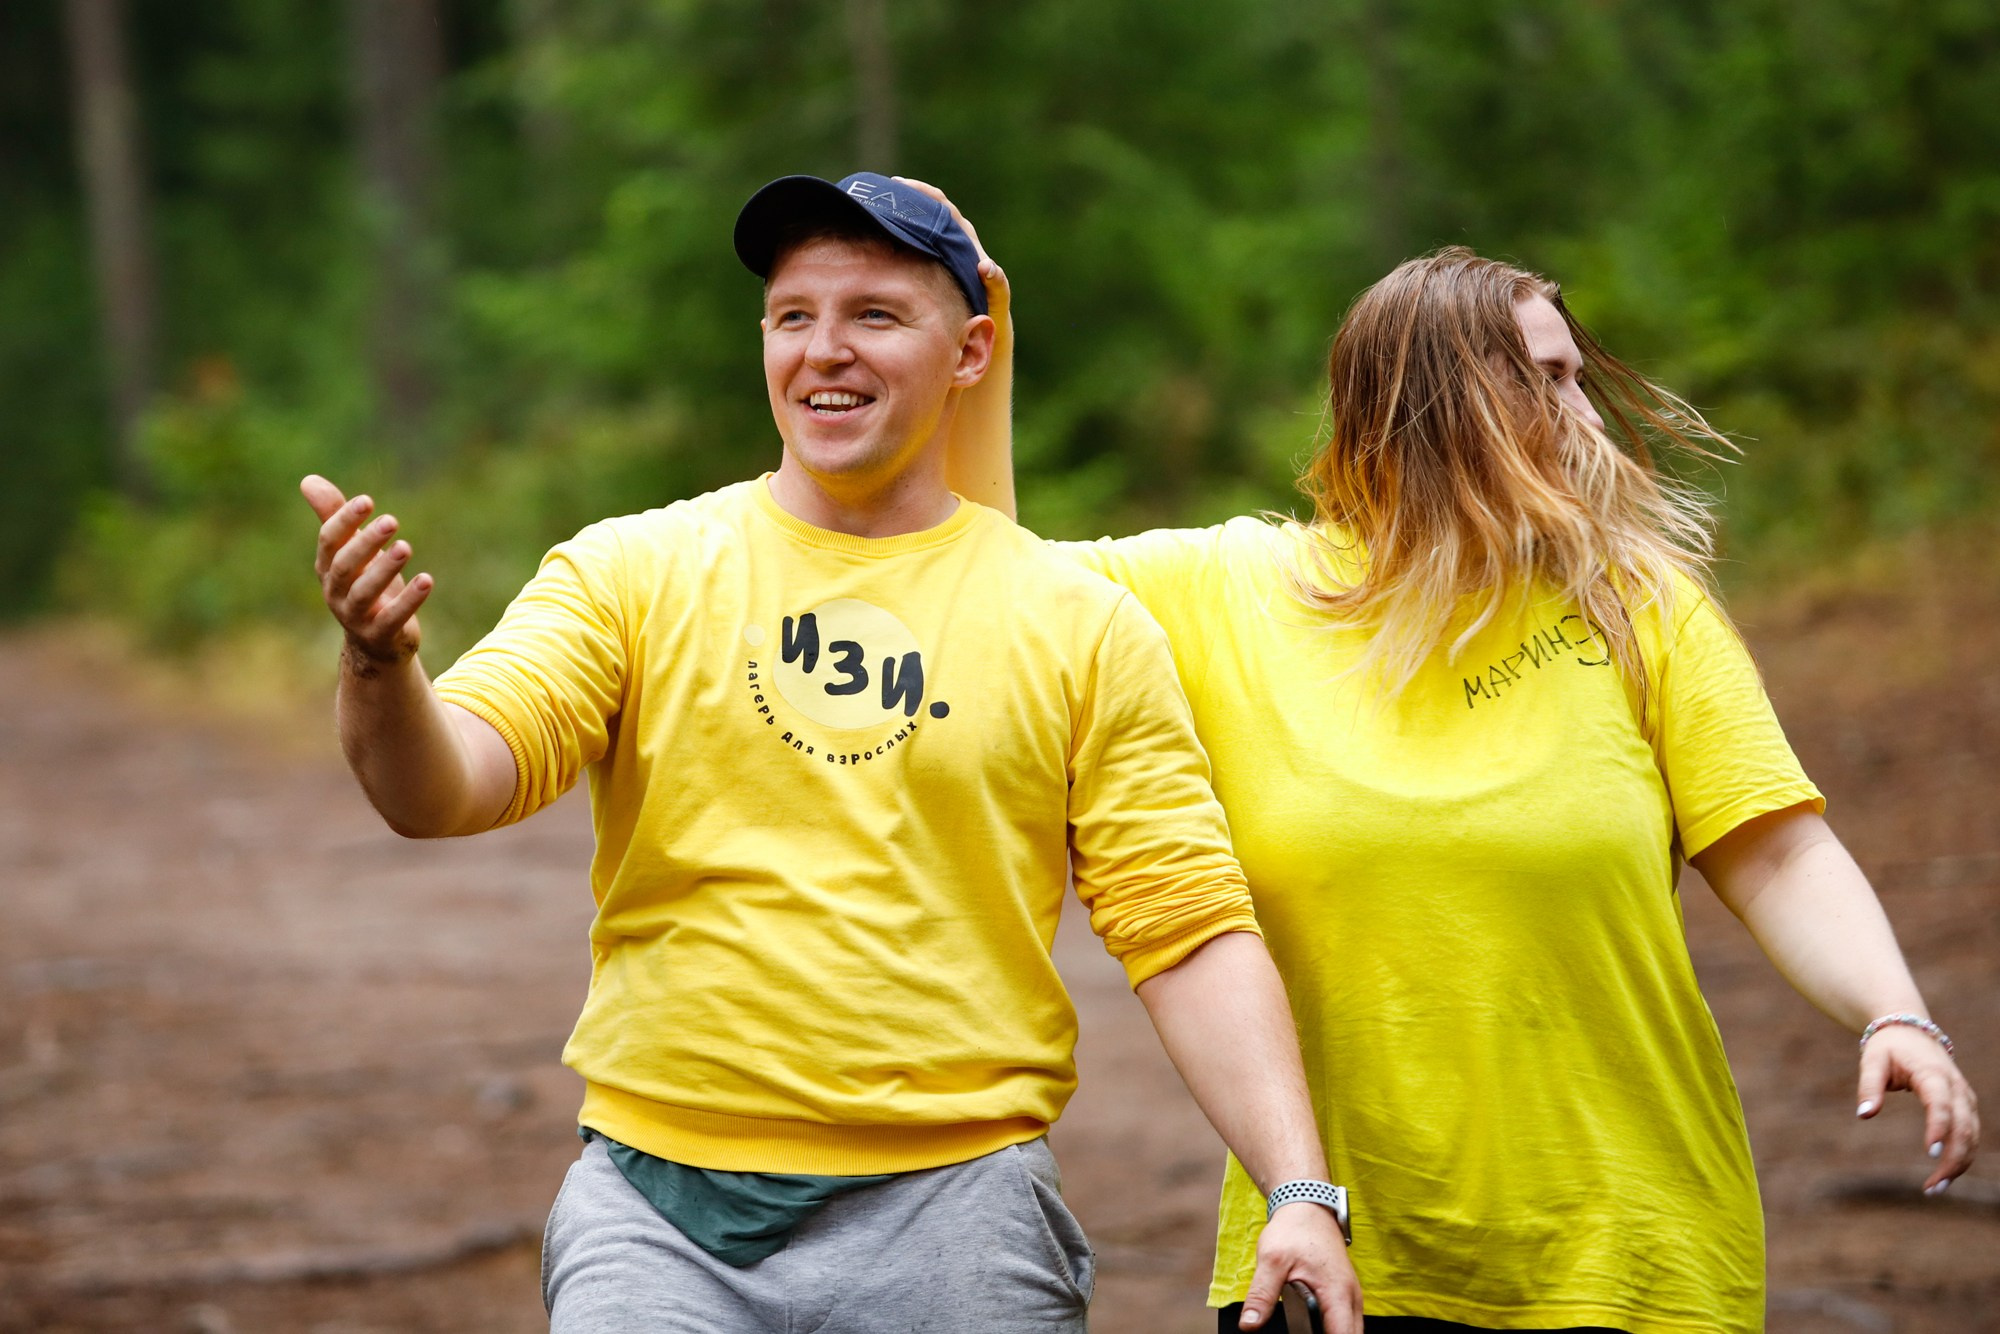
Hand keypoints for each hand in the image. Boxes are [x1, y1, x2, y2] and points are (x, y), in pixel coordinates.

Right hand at [301, 474, 432, 665]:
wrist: (375, 641)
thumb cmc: (363, 584)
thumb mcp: (351, 551)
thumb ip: (333, 518)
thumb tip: (307, 480)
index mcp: (328, 568)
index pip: (329, 541)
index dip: (344, 520)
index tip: (367, 501)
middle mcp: (336, 591)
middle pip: (345, 565)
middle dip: (366, 542)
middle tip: (391, 520)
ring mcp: (355, 616)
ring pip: (365, 592)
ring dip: (385, 568)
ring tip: (405, 547)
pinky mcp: (380, 634)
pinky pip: (392, 618)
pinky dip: (409, 600)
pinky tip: (426, 580)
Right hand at [893, 176, 1010, 330]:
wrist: (986, 320)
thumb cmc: (992, 309)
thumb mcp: (997, 298)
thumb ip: (996, 283)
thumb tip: (985, 265)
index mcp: (968, 242)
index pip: (946, 210)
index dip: (926, 195)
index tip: (904, 186)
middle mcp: (956, 240)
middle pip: (931, 209)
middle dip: (909, 196)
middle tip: (882, 190)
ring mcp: (945, 250)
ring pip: (922, 225)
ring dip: (903, 213)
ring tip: (876, 206)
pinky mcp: (936, 262)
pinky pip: (917, 242)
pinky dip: (901, 234)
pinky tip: (880, 233)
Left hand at [1240, 1202, 1361, 1331]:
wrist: (1306, 1207)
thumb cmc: (1293, 1229)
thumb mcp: (1271, 1260)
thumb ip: (1262, 1295)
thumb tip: (1249, 1325)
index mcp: (1338, 1293)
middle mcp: (1351, 1298)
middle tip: (1300, 1330)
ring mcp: (1351, 1296)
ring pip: (1350, 1330)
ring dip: (1331, 1333)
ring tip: (1303, 1327)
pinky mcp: (1344, 1294)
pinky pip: (1344, 1321)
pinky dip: (1332, 1328)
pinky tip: (1311, 1327)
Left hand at [1857, 1024, 1979, 1193]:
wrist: (1910, 1029)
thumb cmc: (1889, 1047)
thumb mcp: (1872, 1060)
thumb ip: (1869, 1086)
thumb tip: (1864, 1114)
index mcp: (1933, 1074)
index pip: (1940, 1104)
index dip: (1938, 1127)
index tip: (1930, 1153)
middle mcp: (1955, 1087)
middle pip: (1964, 1127)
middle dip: (1952, 1159)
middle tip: (1931, 1187)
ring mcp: (1964, 1097)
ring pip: (1972, 1135)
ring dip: (1959, 1164)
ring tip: (1935, 1188)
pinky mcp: (1965, 1106)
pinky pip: (1970, 1134)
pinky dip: (1961, 1156)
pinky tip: (1945, 1175)